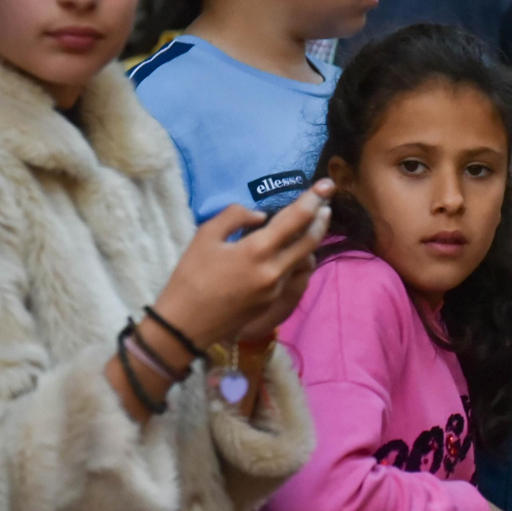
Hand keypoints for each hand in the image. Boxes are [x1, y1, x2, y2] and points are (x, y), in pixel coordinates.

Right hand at [153, 181, 333, 349]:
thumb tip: (261, 216)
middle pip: (310, 241)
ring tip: (309, 224)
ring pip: (301, 259)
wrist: (184, 326)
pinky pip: (289, 274)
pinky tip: (284, 250)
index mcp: (257, 251)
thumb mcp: (205, 236)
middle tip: (326, 204)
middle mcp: (274, 271)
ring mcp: (276, 289)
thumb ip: (235, 217)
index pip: (296, 219)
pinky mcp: (272, 302)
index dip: (314, 199)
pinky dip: (292, 258)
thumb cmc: (190, 277)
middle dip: (322, 220)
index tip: (327, 184)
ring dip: (308, 240)